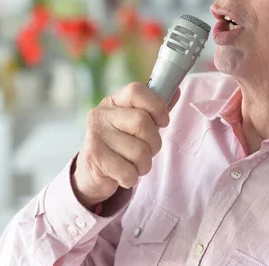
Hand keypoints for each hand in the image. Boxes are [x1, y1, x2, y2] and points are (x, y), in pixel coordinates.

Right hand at [72, 83, 179, 207]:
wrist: (91, 172)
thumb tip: (176, 91)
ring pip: (139, 152)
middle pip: (142, 122)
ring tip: (133, 164)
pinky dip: (131, 178)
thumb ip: (154, 109)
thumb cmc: (120, 145)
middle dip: (153, 143)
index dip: (156, 106)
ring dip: (143, 164)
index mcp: (113, 101)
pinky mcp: (94, 158)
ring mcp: (95, 135)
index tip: (163, 122)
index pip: (137, 91)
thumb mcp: (135, 123)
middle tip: (147, 150)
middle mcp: (101, 114)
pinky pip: (128, 172)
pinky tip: (122, 174)